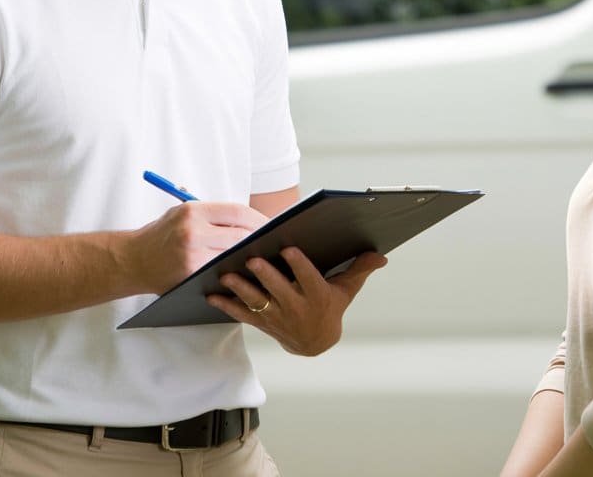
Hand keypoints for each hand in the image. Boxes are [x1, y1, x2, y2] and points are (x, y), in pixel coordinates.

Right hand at [130, 202, 269, 294]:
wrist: (131, 260)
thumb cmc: (159, 235)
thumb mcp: (180, 212)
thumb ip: (211, 213)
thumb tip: (248, 217)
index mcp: (193, 210)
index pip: (237, 211)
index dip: (259, 218)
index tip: (271, 224)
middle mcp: (193, 230)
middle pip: (241, 233)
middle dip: (260, 238)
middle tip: (274, 242)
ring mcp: (193, 254)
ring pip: (234, 253)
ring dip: (251, 255)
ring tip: (264, 254)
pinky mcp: (191, 273)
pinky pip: (221, 270)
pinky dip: (234, 269)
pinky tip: (244, 269)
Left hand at [208, 247, 387, 354]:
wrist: (315, 343)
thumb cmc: (330, 307)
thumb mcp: (346, 290)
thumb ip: (360, 269)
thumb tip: (381, 254)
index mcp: (317, 296)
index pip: (308, 278)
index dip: (298, 265)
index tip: (288, 249)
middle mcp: (296, 308)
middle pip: (279, 290)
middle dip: (265, 276)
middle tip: (252, 259)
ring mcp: (277, 317)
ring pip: (257, 302)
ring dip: (240, 289)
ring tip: (226, 276)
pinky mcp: (261, 322)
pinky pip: (241, 314)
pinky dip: (226, 305)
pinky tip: (211, 295)